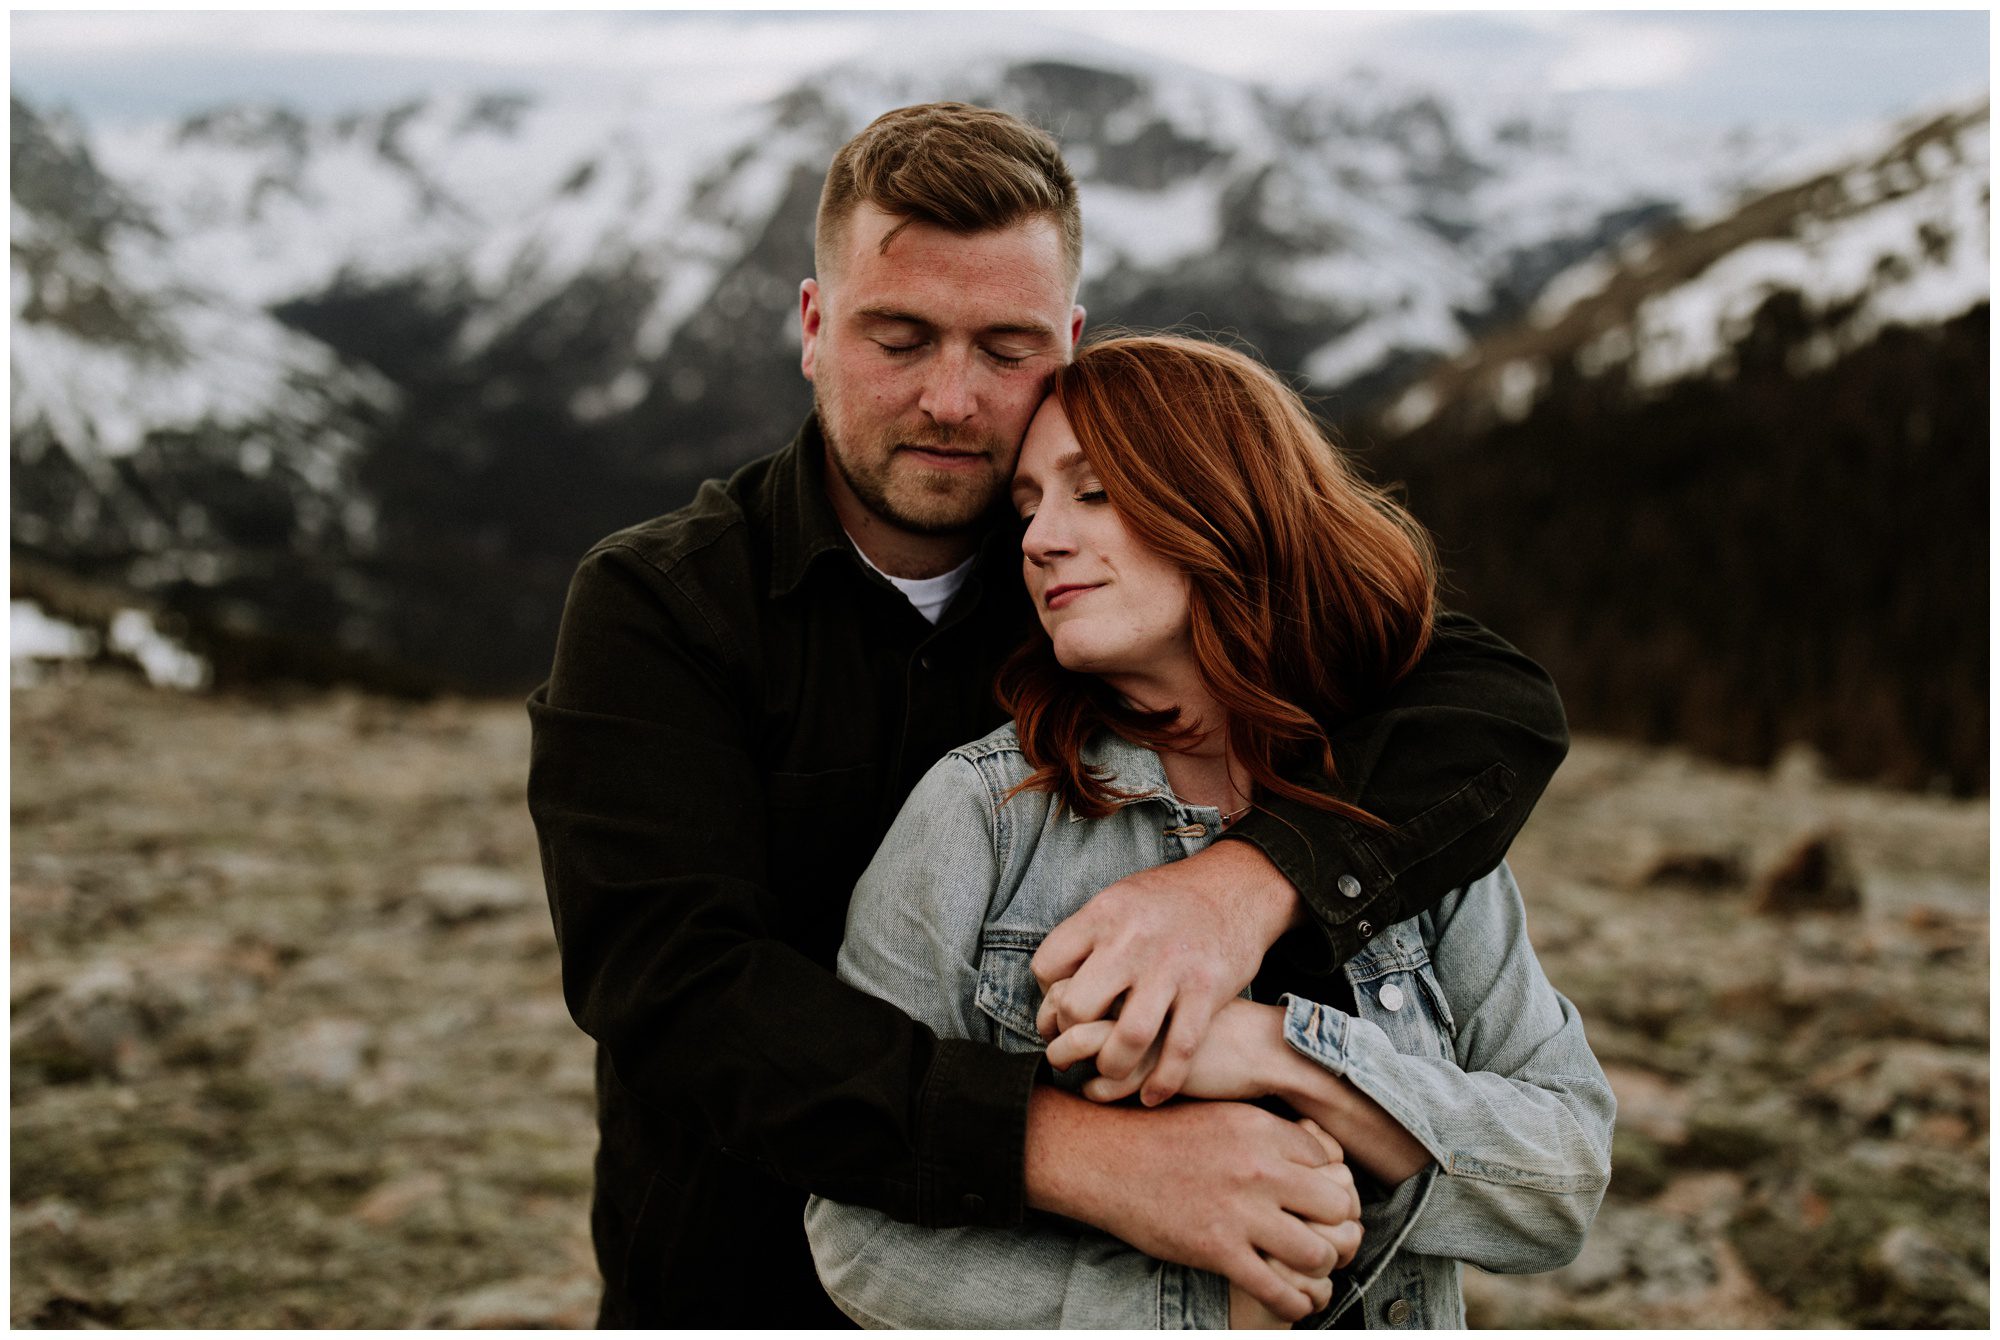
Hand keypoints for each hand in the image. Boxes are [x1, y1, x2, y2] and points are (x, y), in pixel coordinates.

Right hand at [1025, 1091, 1360, 1321]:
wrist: (1104, 1159)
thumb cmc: (1160, 1136)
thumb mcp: (1222, 1115)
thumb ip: (1267, 1132)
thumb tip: (1316, 1155)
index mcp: (1261, 1128)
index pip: (1331, 1162)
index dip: (1328, 1183)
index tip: (1317, 1199)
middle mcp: (1258, 1168)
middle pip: (1336, 1205)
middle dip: (1337, 1225)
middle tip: (1327, 1235)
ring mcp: (1239, 1211)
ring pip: (1317, 1251)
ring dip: (1320, 1265)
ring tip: (1309, 1268)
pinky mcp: (1217, 1250)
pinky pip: (1277, 1288)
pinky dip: (1294, 1302)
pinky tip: (1294, 1301)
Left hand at [1032, 841, 1299, 1105]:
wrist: (1236, 887)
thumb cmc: (1170, 899)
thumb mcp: (1120, 898)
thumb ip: (1088, 935)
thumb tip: (1053, 976)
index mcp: (1103, 914)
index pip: (1047, 966)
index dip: (1046, 995)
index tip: (1059, 1007)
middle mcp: (1132, 940)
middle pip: (1077, 1006)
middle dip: (1069, 1035)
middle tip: (1077, 1043)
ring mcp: (1172, 967)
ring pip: (1126, 1038)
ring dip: (1111, 1066)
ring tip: (1111, 1070)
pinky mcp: (1208, 990)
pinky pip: (1179, 1049)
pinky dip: (1162, 1082)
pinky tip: (1151, 1094)